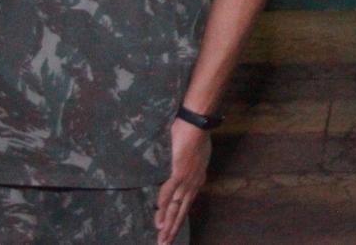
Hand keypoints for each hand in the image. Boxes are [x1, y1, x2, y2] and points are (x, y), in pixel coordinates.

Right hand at [155, 118, 210, 244]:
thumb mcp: (195, 152)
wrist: (197, 122)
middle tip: (164, 244)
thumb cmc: (195, 133)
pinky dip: (162, 208)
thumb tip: (180, 165)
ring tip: (162, 239)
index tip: (172, 229)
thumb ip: (188, 163)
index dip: (179, 217)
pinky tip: (158, 220)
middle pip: (181, 210)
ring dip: (167, 224)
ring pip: (175, 207)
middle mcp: (193, 183)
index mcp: (197, 178)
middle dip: (173, 228)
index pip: (186, 203)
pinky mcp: (179, 173)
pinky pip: (168, 194)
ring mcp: (186, 179)